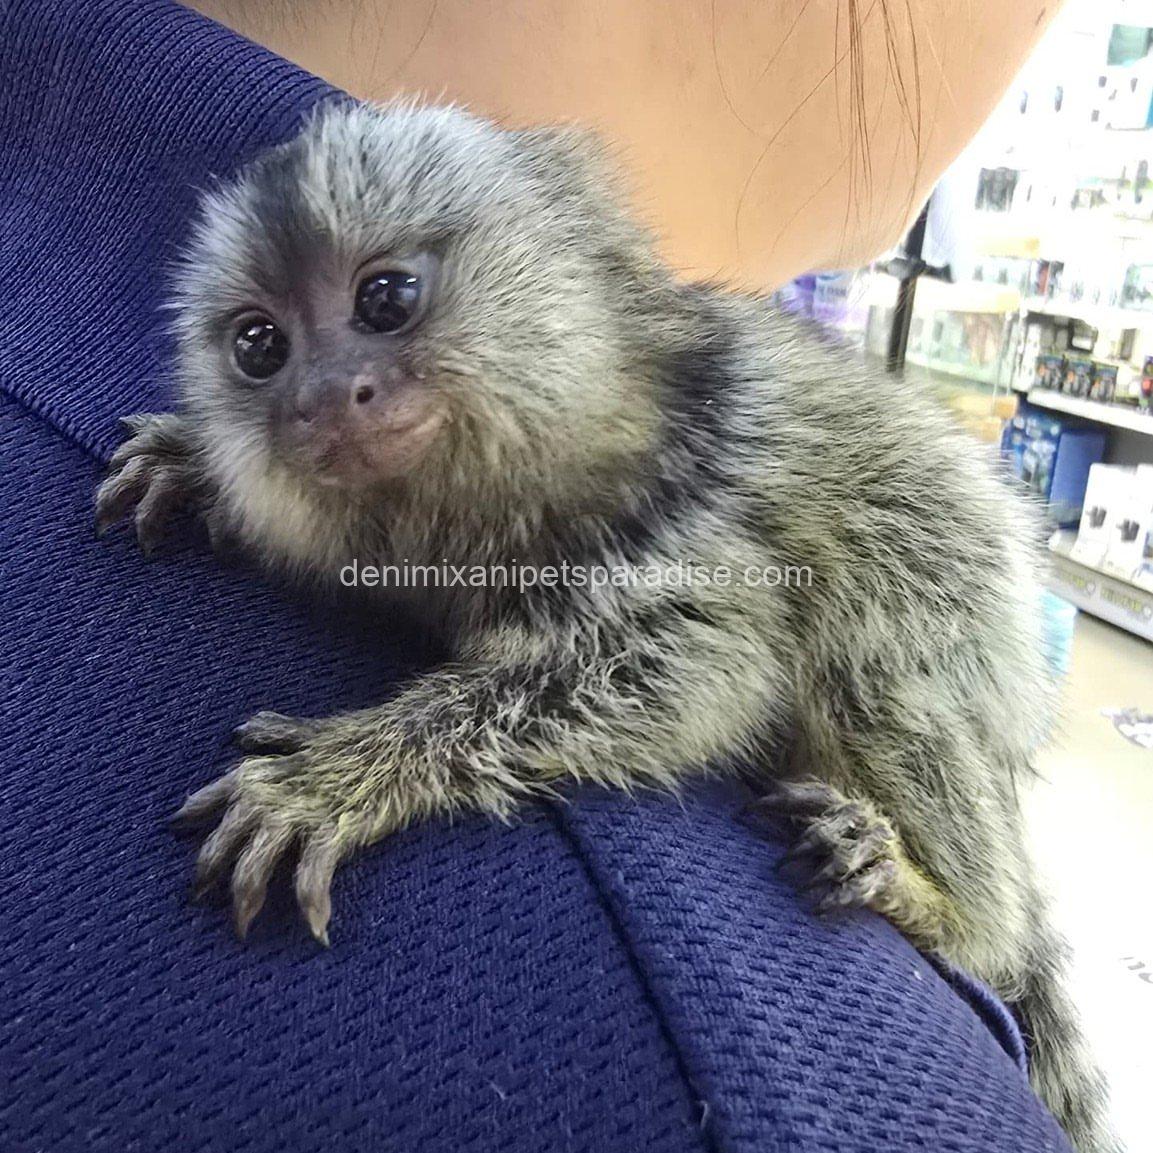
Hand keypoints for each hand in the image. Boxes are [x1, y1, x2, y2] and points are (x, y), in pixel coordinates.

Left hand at [174, 711, 384, 944]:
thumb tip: (241, 733)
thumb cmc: (362, 736)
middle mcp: (270, 794)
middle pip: (225, 844)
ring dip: (246, 902)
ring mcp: (299, 815)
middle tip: (201, 901)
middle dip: (209, 875)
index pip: (212, 798)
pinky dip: (312, 906)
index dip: (193, 818)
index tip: (177, 832)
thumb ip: (274, 735)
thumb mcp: (310, 731)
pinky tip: (317, 930)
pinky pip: (311, 879)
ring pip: (254, 867)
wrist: (410, 741)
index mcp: (261, 770)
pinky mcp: (332, 832)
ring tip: (243, 929)